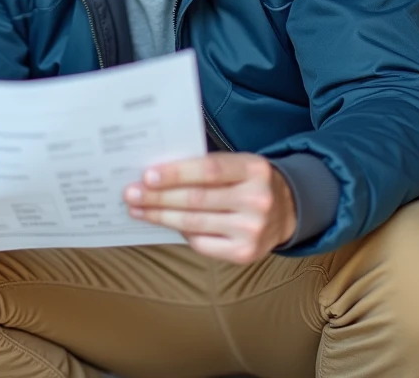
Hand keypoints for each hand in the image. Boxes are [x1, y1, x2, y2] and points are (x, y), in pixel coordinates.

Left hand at [123, 153, 296, 263]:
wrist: (287, 211)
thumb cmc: (248, 182)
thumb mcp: (238, 164)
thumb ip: (205, 166)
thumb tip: (155, 174)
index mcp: (254, 170)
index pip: (210, 170)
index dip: (176, 173)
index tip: (147, 176)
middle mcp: (258, 201)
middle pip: (197, 200)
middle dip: (158, 197)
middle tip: (130, 193)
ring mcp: (253, 230)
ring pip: (194, 223)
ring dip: (160, 216)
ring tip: (137, 209)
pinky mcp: (245, 254)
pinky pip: (201, 243)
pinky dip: (180, 232)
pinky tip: (164, 222)